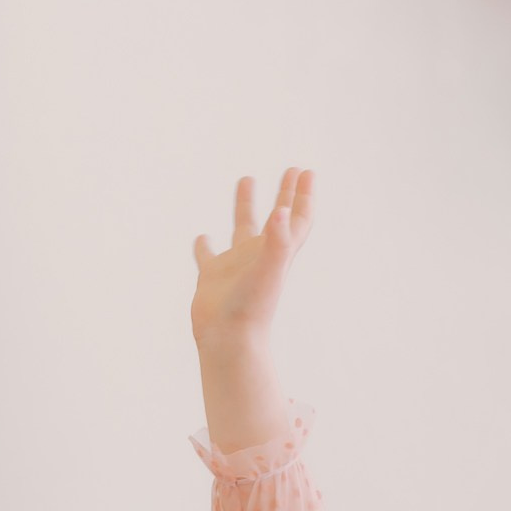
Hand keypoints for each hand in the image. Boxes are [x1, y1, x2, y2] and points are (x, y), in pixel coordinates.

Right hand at [191, 169, 314, 350]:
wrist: (228, 340)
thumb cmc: (252, 307)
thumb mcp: (269, 269)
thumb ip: (278, 241)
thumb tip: (282, 211)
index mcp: (277, 252)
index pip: (297, 218)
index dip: (304, 196)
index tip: (307, 172)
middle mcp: (259, 256)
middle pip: (277, 218)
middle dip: (286, 194)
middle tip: (292, 169)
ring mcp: (236, 266)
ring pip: (243, 229)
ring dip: (247, 205)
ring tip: (247, 178)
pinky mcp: (213, 277)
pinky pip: (208, 255)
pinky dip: (205, 244)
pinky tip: (203, 237)